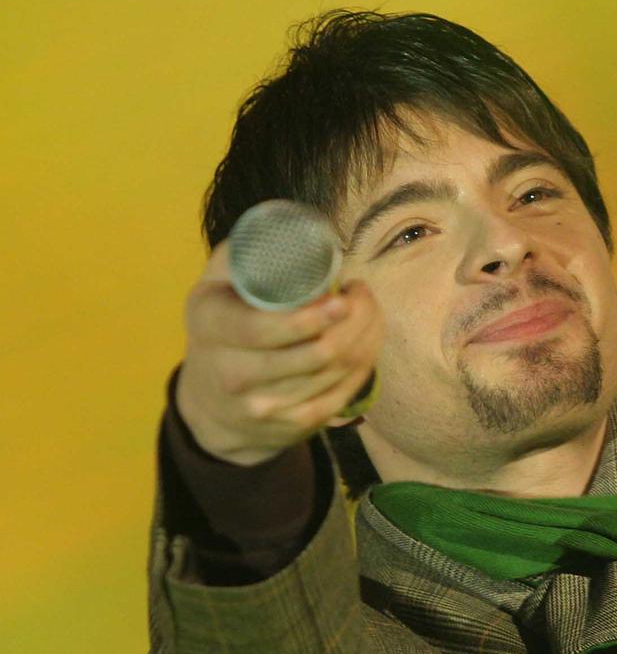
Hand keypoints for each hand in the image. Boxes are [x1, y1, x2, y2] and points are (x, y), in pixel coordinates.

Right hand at [175, 238, 383, 465]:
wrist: (212, 407)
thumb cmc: (224, 328)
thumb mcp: (215, 286)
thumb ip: (245, 255)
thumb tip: (288, 226)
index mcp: (210, 327)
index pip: (263, 329)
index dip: (311, 317)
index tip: (342, 296)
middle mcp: (231, 374)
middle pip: (315, 353)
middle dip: (355, 320)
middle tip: (362, 294)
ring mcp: (263, 406)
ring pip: (336, 372)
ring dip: (367, 337)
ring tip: (369, 310)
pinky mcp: (291, 427)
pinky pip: (342, 394)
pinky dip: (365, 365)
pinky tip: (369, 341)